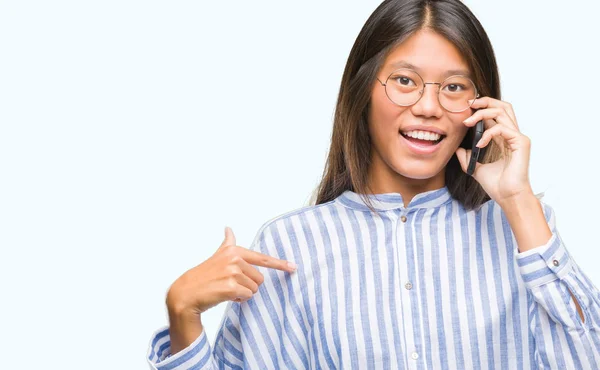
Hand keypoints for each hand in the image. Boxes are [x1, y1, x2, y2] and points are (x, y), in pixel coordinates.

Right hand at [166, 226, 296, 316]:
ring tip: (226, 289)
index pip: (262, 258)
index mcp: (234, 251)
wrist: (186, 292)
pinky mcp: (230, 287)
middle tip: (230, 284)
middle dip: (248, 285)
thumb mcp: (217, 255)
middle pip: (259, 279)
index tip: (293, 267)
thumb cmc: (204, 275)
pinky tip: (225, 296)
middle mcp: (234, 259)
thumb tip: (228, 228)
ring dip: (243, 293)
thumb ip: (227, 242)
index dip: (280, 264)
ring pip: (254, 289)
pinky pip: (247, 297)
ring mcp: (232, 272)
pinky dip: (238, 299)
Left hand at [455, 97, 533, 204]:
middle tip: (468, 104)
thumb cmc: (497, 185)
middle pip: (503, 106)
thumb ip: (467, 158)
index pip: (496, 113)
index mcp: (504, 138)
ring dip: (482, 114)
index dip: (483, 107)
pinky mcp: (521, 143)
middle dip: (485, 101)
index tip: (466, 108)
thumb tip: (458, 149)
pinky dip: (487, 134)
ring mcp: (518, 137)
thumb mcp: (476, 169)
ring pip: (502, 112)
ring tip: (467, 123)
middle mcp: (512, 135)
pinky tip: (479, 144)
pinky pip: (502, 128)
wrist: (508, 197)